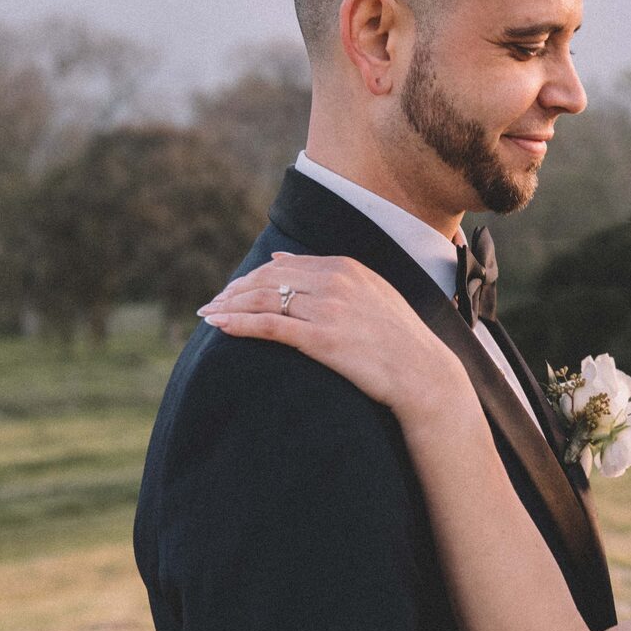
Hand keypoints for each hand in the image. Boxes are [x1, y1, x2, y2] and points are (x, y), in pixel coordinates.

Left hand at [198, 252, 472, 428]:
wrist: (422, 373)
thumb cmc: (398, 339)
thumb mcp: (369, 292)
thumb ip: (327, 273)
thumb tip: (280, 257)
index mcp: (345, 267)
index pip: (283, 265)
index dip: (252, 278)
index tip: (233, 291)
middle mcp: (334, 282)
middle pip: (267, 279)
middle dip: (234, 291)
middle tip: (213, 303)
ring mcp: (327, 309)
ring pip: (262, 300)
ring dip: (229, 306)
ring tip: (208, 314)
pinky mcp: (321, 339)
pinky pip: (269, 326)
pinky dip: (238, 324)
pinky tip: (219, 326)